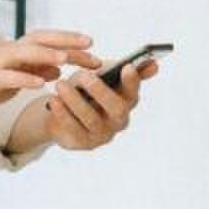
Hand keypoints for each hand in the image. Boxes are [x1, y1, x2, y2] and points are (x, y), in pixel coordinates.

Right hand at [0, 30, 99, 128]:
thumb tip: (58, 71)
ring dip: (45, 55)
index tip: (92, 45)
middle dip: (64, 40)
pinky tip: (41, 85)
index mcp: (14, 53)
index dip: (68, 40)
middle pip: (38, 40)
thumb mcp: (13, 82)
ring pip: (22, 53)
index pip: (46, 41)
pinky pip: (6, 77)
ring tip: (66, 60)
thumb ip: (34, 73)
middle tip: (89, 44)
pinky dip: (23, 79)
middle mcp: (5, 53)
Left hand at [45, 58, 160, 149]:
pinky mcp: (83, 143)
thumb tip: (155, 64)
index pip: (133, 91)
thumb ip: (122, 69)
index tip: (127, 67)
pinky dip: (63, 113)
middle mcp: (119, 120)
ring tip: (60, 84)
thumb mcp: (103, 76)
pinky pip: (73, 129)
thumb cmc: (87, 91)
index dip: (132, 81)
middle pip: (116, 108)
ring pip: (91, 118)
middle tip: (85, 76)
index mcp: (127, 100)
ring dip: (75, 100)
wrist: (63, 112)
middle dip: (101, 91)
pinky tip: (53, 100)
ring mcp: (102, 134)